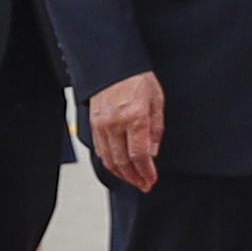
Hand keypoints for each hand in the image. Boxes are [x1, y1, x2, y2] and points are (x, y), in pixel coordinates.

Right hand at [87, 72, 168, 188]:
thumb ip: (156, 129)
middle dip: (134, 177)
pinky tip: (118, 166)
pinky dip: (109, 162)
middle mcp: (115, 123)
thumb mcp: (157, 101)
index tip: (151, 179)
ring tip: (132, 179)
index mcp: (134, 117)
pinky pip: (100, 150)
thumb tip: (153, 152)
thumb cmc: (137, 79)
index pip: (139, 155)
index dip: (146, 171)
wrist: (114, 66)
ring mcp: (102, 124)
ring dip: (121, 174)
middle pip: (123, 161)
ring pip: (109, 159)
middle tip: (144, 184)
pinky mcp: (93, 124)